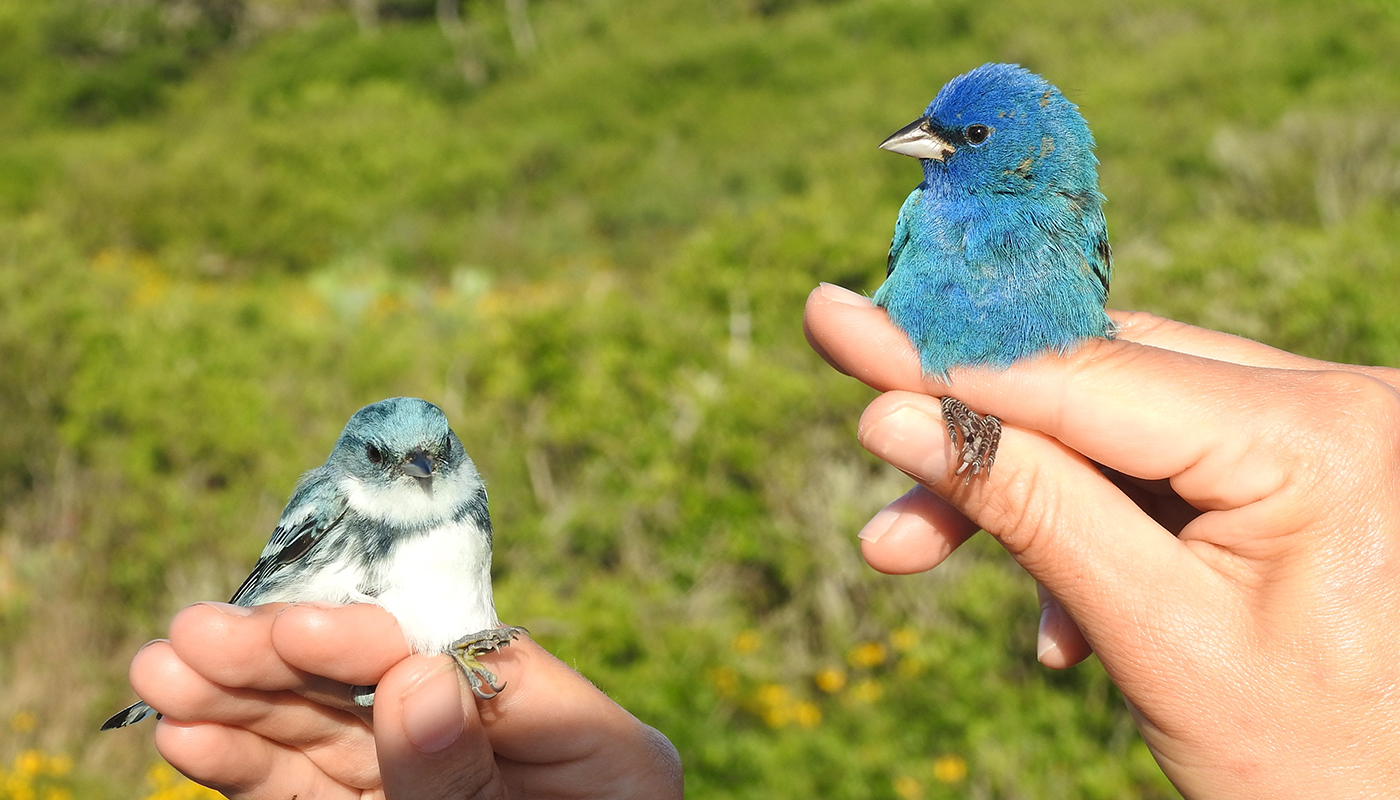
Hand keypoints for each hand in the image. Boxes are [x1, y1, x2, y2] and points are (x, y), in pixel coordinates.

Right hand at [127, 602, 682, 798]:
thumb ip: (463, 781)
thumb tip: (418, 675)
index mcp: (597, 753)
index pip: (484, 665)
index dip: (380, 642)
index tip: (292, 629)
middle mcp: (516, 758)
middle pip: (397, 687)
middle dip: (288, 664)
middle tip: (190, 637)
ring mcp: (445, 788)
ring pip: (343, 736)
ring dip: (248, 706)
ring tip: (161, 675)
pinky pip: (318, 792)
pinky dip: (254, 767)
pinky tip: (193, 739)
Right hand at [804, 282, 1399, 798]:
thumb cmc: (1314, 761)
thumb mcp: (1150, 633)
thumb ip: (1024, 506)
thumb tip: (892, 420)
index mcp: (1321, 434)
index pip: (1087, 376)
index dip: (945, 362)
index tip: (839, 322)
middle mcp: (1341, 399)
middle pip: (1098, 387)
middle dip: (977, 447)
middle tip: (875, 497)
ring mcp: (1332, 427)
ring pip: (1122, 421)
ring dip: (1030, 496)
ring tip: (934, 566)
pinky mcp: (1311, 463)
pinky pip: (1168, 460)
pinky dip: (1096, 520)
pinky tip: (1063, 623)